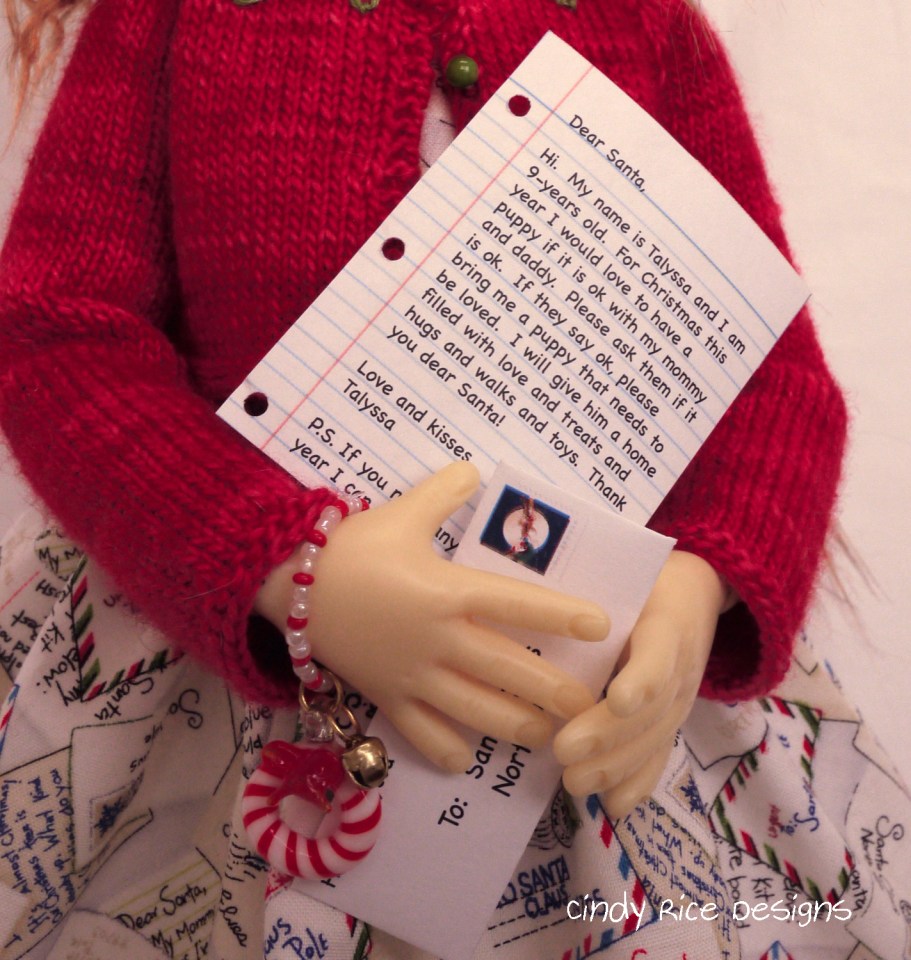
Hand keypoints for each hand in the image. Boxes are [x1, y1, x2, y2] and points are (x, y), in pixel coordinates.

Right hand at [255, 462, 609, 772]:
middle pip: (509, 670)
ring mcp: (413, 676)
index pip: (517, 603)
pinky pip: (421, 735)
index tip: (601, 625)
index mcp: (447, 591)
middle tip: (592, 706)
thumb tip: (475, 468)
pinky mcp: (387, 697)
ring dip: (516, 727)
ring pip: (476, 711)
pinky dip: (447, 750)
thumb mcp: (401, 512)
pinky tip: (469, 759)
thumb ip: (443, 492)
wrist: (291, 585)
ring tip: (548, 736)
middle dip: (555, 691)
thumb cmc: (351, 548)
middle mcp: (438, 639)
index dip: (562, 614)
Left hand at [553, 550, 731, 817]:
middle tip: (564, 751)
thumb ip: (589, 594)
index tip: (618, 701)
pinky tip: (612, 806)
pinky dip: (637, 784)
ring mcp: (682, 700)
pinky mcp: (674, 722)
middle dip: (608, 735)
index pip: (660, 655)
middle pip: (650, 709)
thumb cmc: (642, 584)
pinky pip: (660, 757)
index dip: (642, 681)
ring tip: (573, 783)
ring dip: (614, 766)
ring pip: (653, 739)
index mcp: (668, 623)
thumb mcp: (626, 577)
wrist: (694, 596)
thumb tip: (528, 607)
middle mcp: (682, 667)